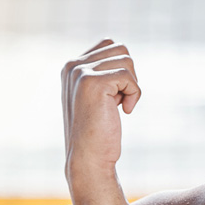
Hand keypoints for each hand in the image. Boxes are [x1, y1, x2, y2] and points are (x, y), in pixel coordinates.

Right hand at [61, 39, 140, 180]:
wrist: (88, 159)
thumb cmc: (97, 131)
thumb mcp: (96, 95)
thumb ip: (102, 71)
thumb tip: (120, 49)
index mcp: (71, 66)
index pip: (109, 45)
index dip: (121, 70)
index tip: (112, 96)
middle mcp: (72, 65)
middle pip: (120, 49)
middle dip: (128, 76)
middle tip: (116, 101)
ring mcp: (80, 73)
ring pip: (126, 60)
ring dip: (131, 85)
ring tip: (117, 106)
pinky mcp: (93, 83)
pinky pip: (129, 77)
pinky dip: (134, 95)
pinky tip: (123, 111)